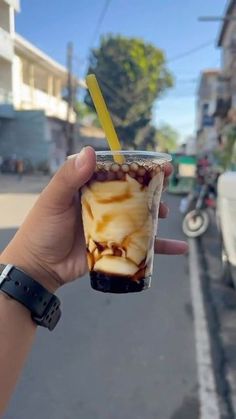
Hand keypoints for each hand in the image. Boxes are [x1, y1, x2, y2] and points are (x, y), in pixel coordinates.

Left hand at [0, 148, 187, 291]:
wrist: (38, 268)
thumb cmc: (41, 229)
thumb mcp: (53, 200)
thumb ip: (69, 177)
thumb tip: (89, 151)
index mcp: (89, 190)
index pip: (117, 174)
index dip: (137, 168)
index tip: (158, 164)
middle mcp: (103, 206)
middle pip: (133, 195)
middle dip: (152, 190)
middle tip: (165, 187)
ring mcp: (111, 228)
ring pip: (140, 219)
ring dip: (156, 215)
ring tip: (165, 214)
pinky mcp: (115, 249)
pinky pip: (141, 247)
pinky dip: (160, 248)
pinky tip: (179, 248)